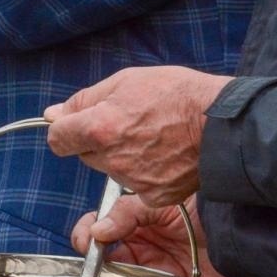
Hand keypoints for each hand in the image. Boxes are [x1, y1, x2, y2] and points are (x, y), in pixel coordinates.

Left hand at [44, 66, 230, 207]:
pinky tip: (162, 155)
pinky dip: (143, 173)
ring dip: (120, 156)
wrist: (221, 123)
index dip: (65, 129)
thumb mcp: (126, 80)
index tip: (75, 125)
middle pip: (85, 154)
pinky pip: (134, 186)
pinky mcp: (152, 196)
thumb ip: (85, 99)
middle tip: (128, 122)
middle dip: (97, 140)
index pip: (58, 139)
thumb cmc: (177, 94)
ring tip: (151, 136)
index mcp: (100, 127)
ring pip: (110, 169)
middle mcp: (111, 158)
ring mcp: (131, 180)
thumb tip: (54, 114)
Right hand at [72, 194, 234, 276]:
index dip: (89, 232)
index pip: (101, 224)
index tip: (87, 239)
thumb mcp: (160, 202)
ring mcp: (152, 269)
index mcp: (136, 219)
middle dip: (94, 258)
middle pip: (105, 254)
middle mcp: (141, 244)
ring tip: (109, 276)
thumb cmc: (202, 207)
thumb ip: (127, 212)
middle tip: (94, 260)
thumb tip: (97, 230)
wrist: (237, 230)